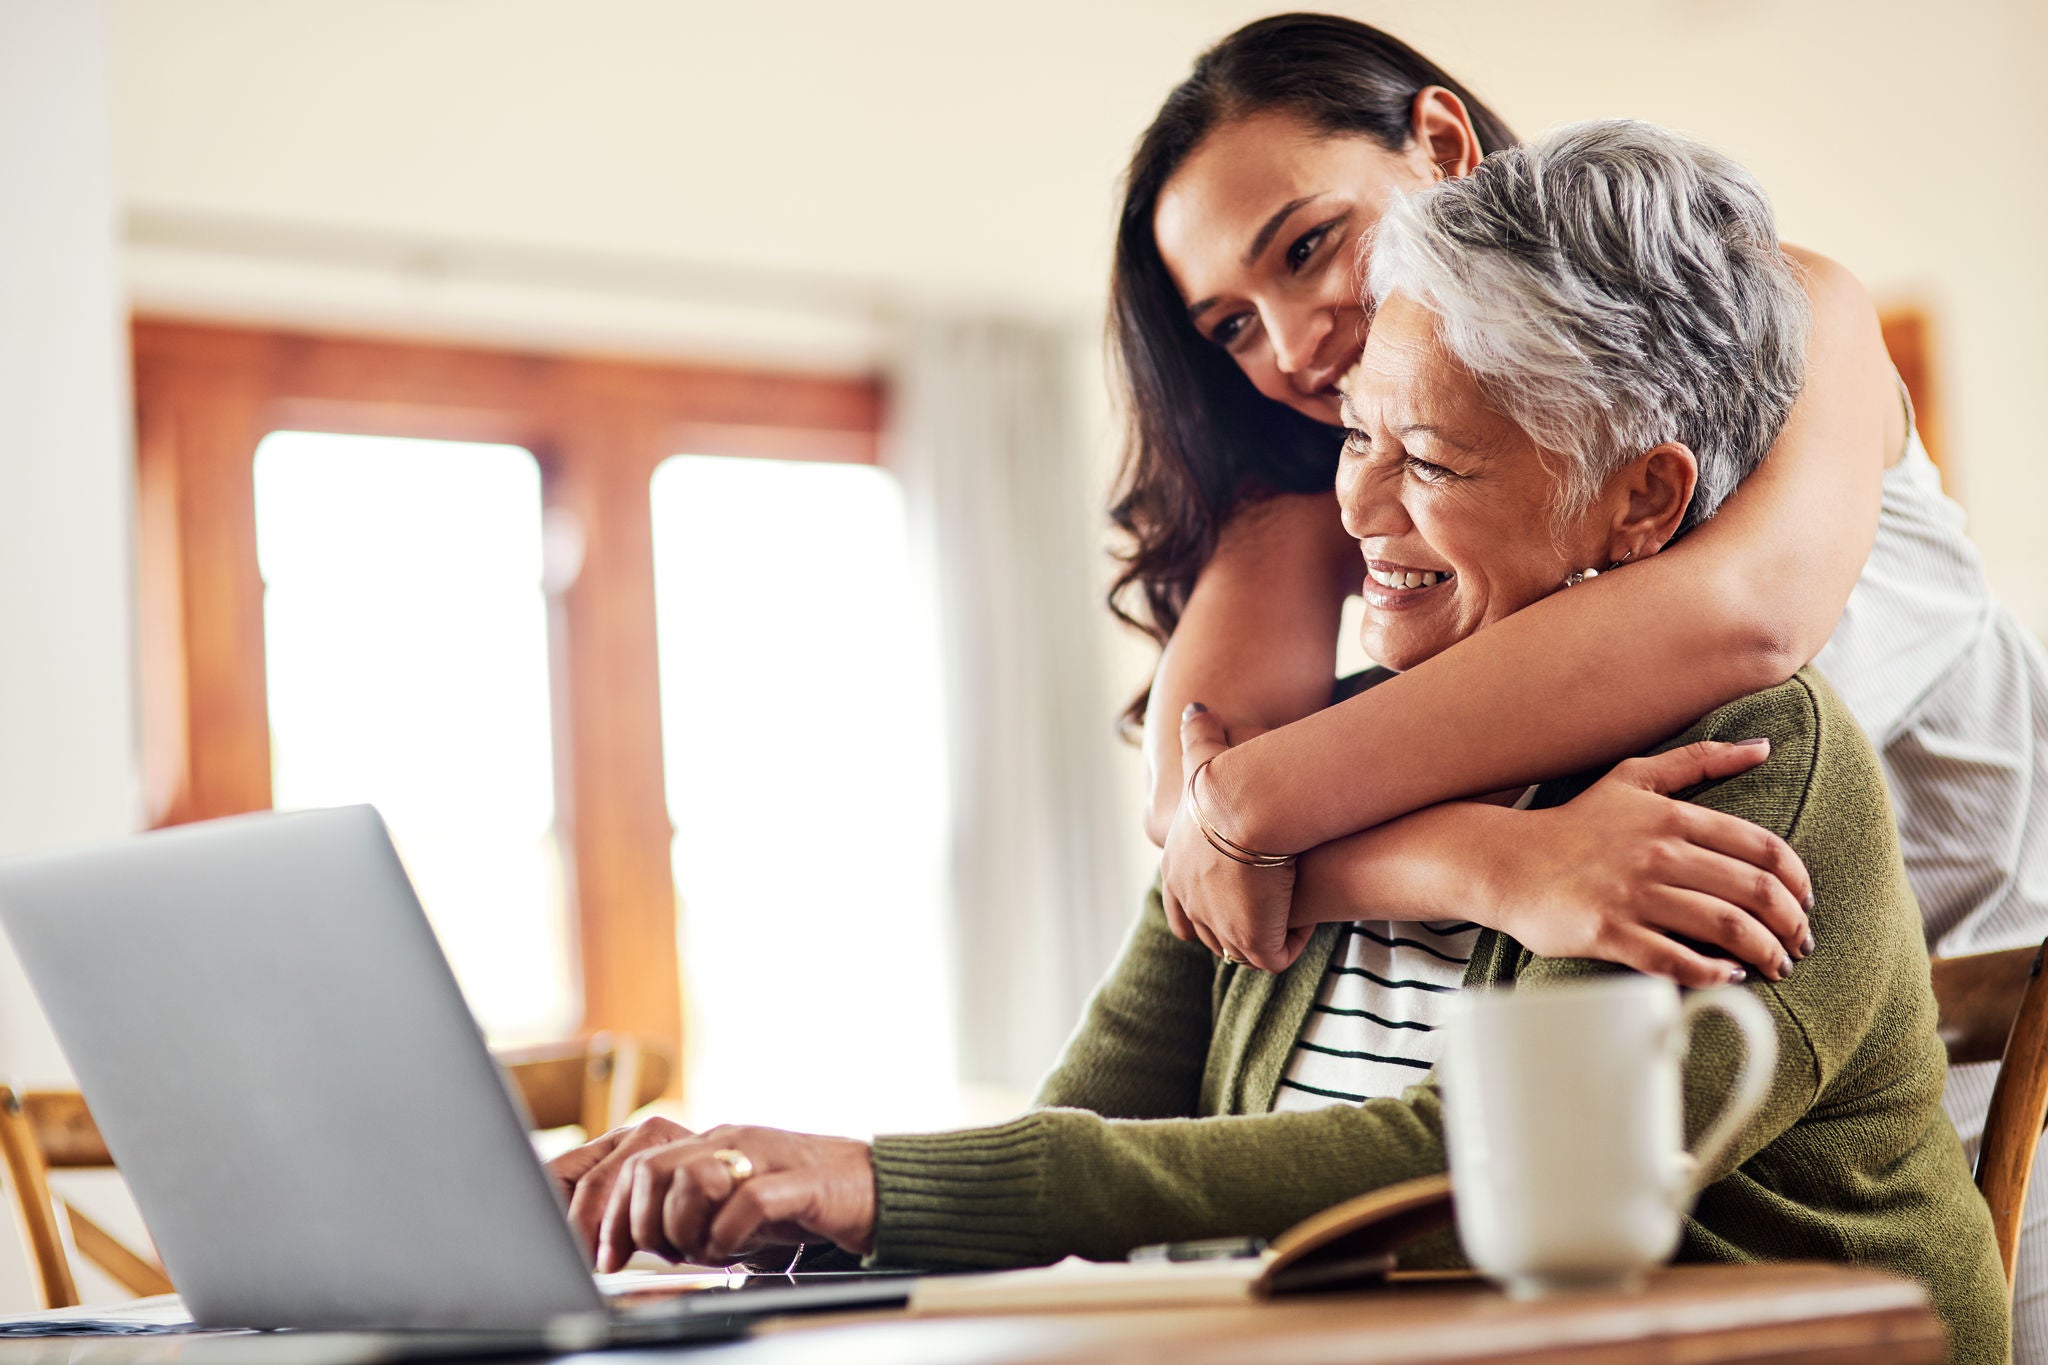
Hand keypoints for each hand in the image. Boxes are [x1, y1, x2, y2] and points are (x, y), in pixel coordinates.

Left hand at [547, 1118, 875, 1270]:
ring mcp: (764, 1157)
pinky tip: (737, 1250)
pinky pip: (747, 1203)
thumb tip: (630, 1239)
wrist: (875, 1186)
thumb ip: (687, 1209)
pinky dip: (730, 1236)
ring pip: (691, 1180)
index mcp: (709, 1144)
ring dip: (686, 1229)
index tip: (605, 1256)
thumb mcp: (730, 1202)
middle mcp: (730, 1141)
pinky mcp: (799, 1182)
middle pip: (650, 1169)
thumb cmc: (799, 1200)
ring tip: (706, 1251)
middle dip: (641, 1225)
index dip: (608, 1213)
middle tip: (662, 1256)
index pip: (634, 1164)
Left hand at [1161, 704, 1314, 972]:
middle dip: (1240, 926)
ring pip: (1243, 950)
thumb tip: (1196, 708)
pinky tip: (1309, 917)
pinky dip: (1293, 941)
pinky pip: (1275, 956)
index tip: (1238, 895)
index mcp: (1175, 871)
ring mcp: (1219, 927)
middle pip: (1211, 936)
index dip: (1207, 908)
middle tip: (1271, 908)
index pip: (1181, 910)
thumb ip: (1199, 735)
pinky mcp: (1252, 941)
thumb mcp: (1206, 757)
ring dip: (1268, 934)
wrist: (1247, 804)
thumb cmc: (1230, 778)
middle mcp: (1190, 904)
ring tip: (1294, 913)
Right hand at [1487, 739, 1812, 986]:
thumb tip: (1763, 747)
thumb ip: (1700, 760)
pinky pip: (1676, 959)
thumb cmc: (1575, 824)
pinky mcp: (1609, 932)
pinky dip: (1712, 973)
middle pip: (1753, 892)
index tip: (1804, 903)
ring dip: (1763, 953)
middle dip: (1790, 925)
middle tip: (1798, 945)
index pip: (1762, 849)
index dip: (1797, 881)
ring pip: (1725, 927)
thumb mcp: (1635, 778)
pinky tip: (1727, 977)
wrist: (1506, 862)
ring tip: (1775, 967)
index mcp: (1672, 817)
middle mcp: (1659, 853)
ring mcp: (1633, 894)